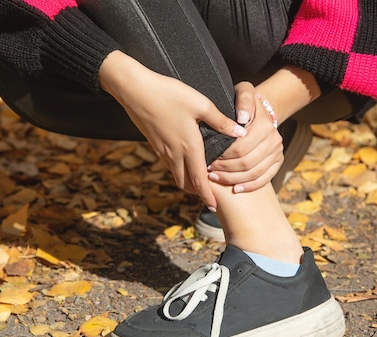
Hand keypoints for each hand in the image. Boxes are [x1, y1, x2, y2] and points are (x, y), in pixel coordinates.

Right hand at [98, 51, 245, 209]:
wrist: (134, 90)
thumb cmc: (169, 94)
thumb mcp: (201, 104)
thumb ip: (221, 121)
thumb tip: (241, 133)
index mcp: (189, 147)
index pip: (199, 180)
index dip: (207, 196)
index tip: (215, 207)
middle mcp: (174, 154)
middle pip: (186, 183)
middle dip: (198, 192)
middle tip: (210, 197)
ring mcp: (162, 150)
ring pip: (176, 175)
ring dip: (187, 182)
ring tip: (200, 182)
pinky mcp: (154, 144)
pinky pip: (169, 165)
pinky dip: (179, 170)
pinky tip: (185, 161)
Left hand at [207, 82, 284, 192]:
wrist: (260, 111)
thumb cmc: (244, 102)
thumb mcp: (243, 92)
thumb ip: (243, 101)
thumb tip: (242, 119)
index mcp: (265, 125)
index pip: (240, 147)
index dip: (222, 155)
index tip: (206, 158)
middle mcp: (275, 140)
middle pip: (247, 162)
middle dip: (225, 169)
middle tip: (208, 170)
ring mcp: (277, 152)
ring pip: (254, 173)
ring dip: (233, 178)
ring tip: (215, 178)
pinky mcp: (278, 162)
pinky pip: (265, 179)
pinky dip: (250, 186)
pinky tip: (236, 189)